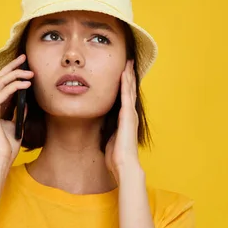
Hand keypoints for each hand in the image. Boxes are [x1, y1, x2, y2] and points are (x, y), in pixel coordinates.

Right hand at [0, 54, 33, 165]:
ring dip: (15, 74)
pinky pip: (3, 92)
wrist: (0, 159)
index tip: (23, 64)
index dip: (11, 72)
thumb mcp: (16, 125)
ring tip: (29, 71)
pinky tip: (26, 83)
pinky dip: (15, 86)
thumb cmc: (7, 147)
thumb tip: (25, 102)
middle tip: (24, 57)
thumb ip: (18, 113)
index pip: (0, 84)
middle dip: (11, 66)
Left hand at [105, 59, 140, 183]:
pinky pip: (127, 95)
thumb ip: (105, 130)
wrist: (124, 164)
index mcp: (124, 120)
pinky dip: (126, 83)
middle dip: (128, 76)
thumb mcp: (108, 139)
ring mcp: (130, 114)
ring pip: (130, 90)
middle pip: (129, 91)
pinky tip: (124, 73)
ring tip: (127, 63)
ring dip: (128, 76)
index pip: (124, 99)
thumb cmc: (115, 156)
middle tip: (127, 62)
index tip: (121, 74)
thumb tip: (97, 127)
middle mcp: (129, 115)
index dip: (124, 86)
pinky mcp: (128, 115)